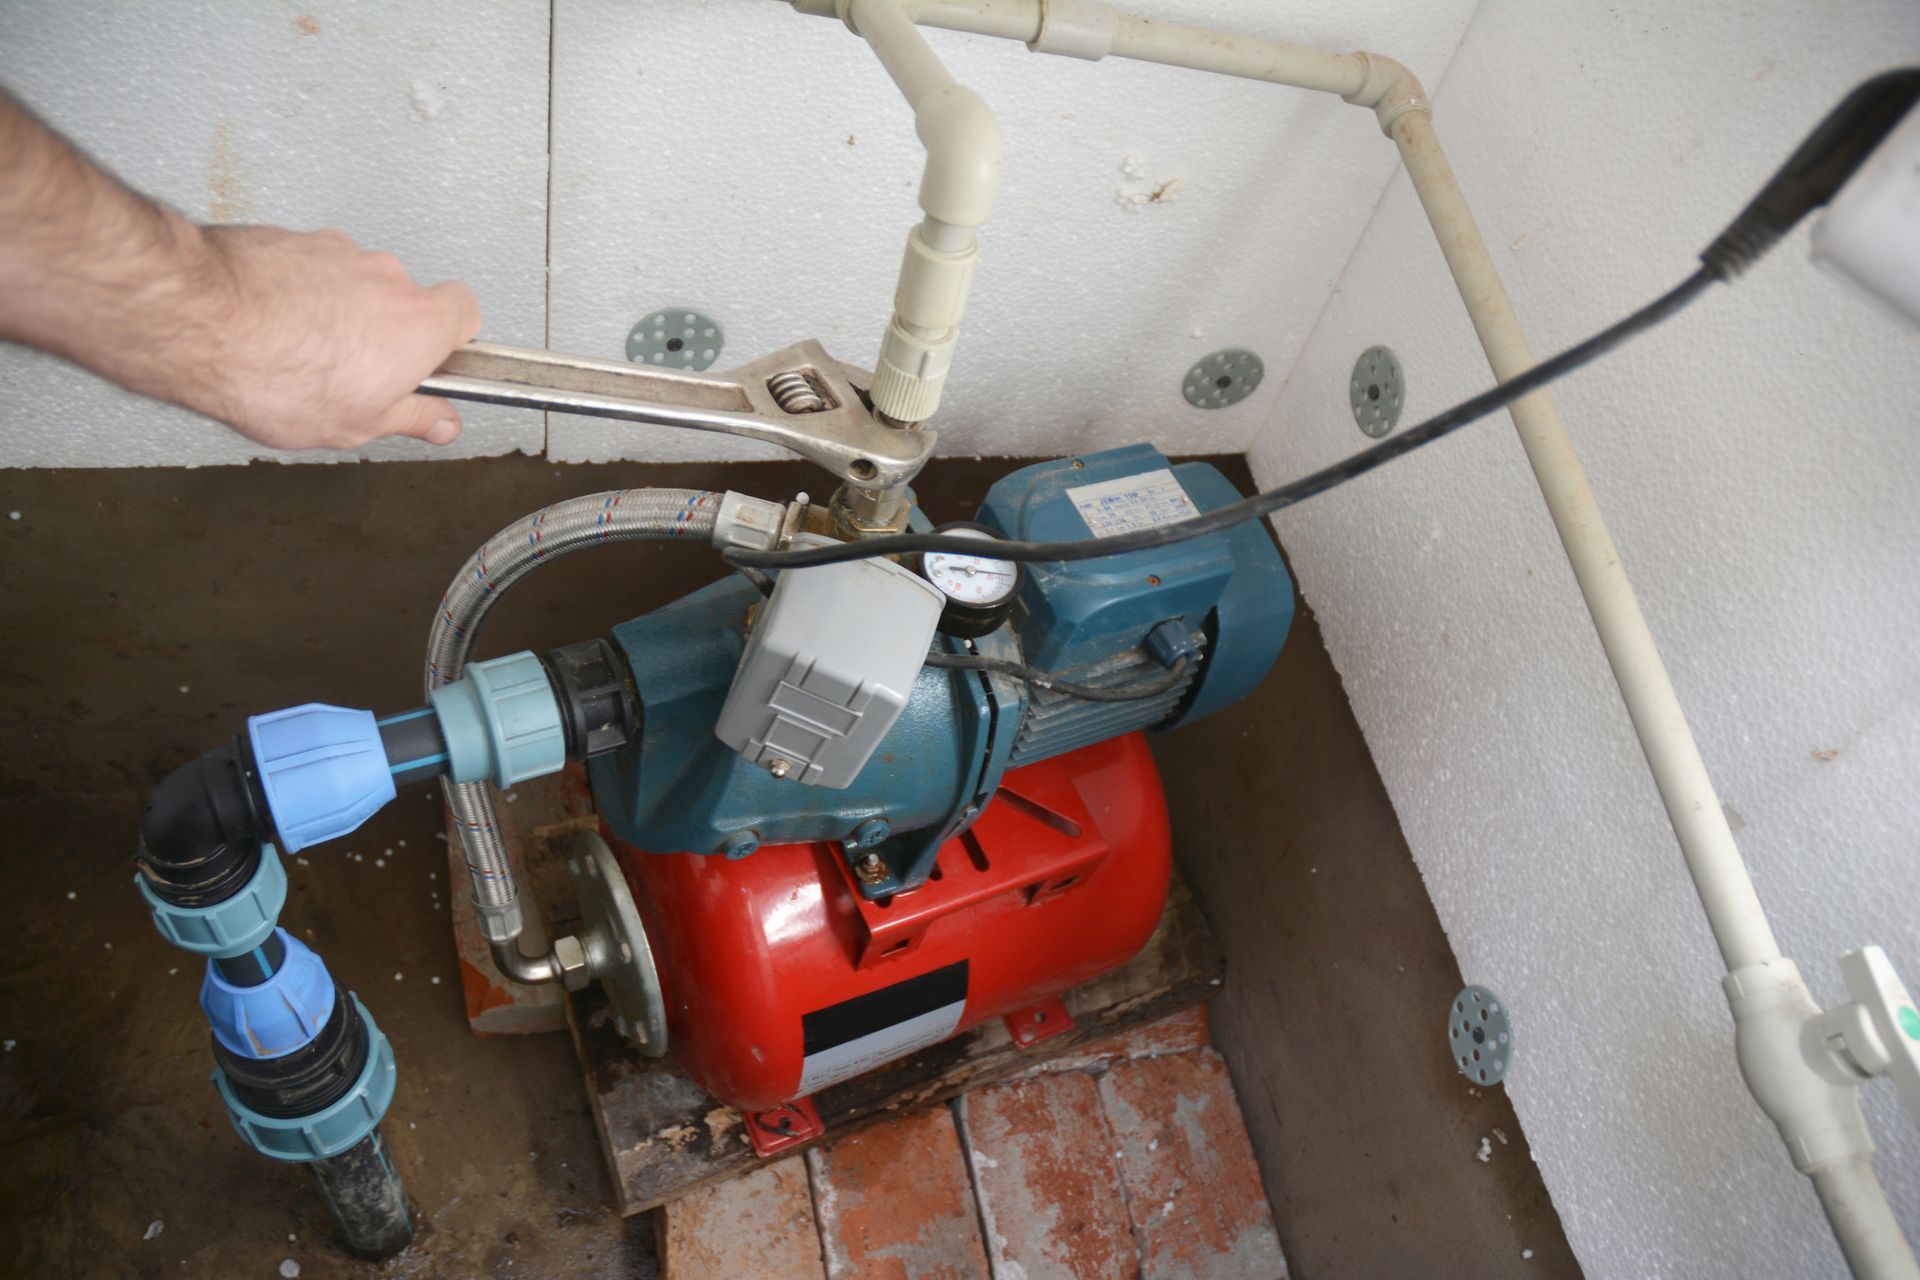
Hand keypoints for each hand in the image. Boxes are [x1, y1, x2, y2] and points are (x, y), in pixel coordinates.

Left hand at [174, 225, 481, 449]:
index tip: (435, 365)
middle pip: (405, 299)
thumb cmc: (277, 371)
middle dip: (385, 331)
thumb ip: (413, 418)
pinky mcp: (290, 237)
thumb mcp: (359, 424)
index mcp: (419, 323)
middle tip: (356, 371)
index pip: (467, 313)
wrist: (201, 320)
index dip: (453, 340)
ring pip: (353, 282)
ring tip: (300, 351)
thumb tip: (442, 421)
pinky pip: (307, 268)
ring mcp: (337, 251)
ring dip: (338, 310)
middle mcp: (386, 276)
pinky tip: (269, 326)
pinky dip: (296, 292)